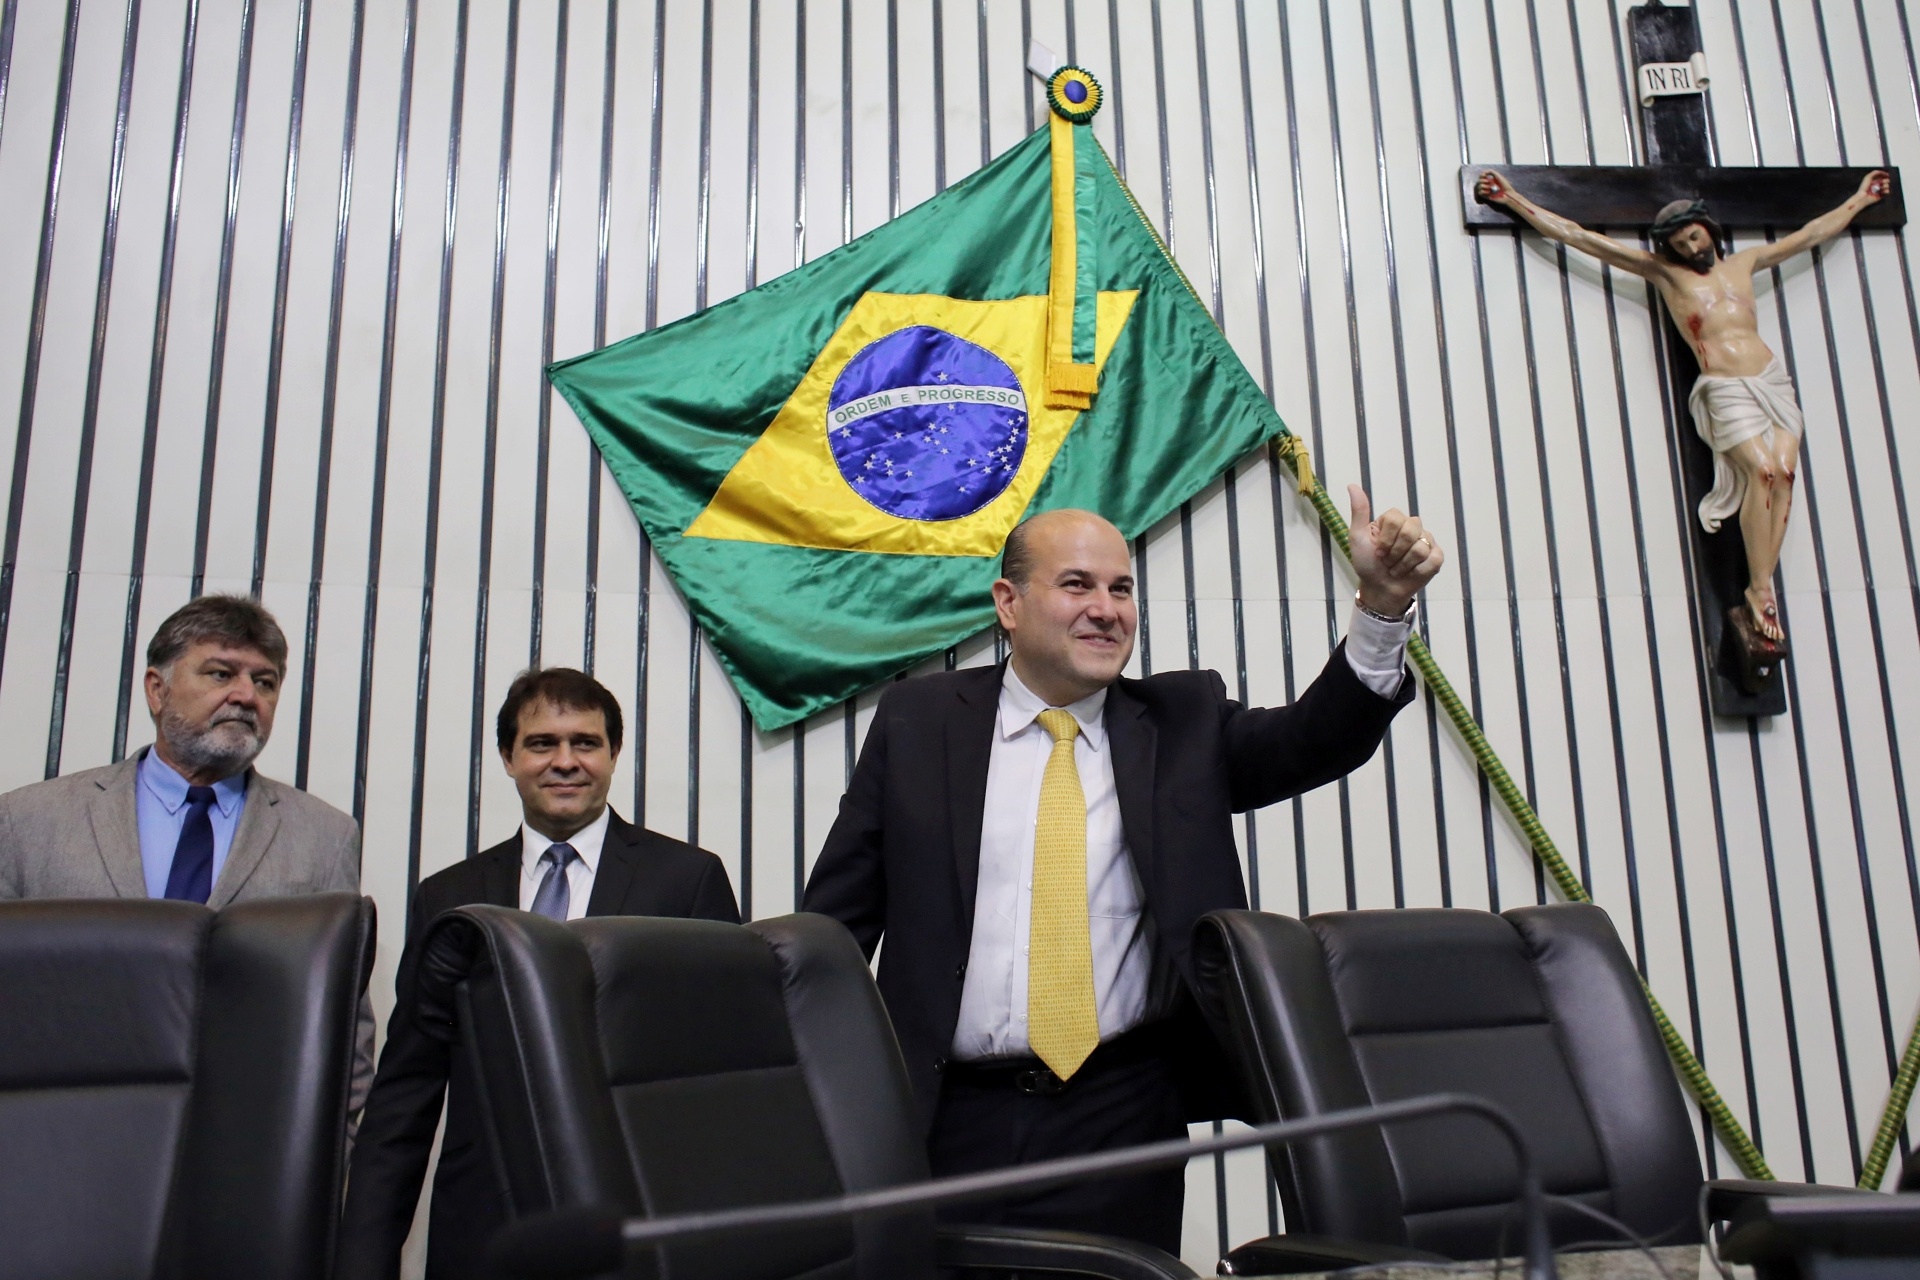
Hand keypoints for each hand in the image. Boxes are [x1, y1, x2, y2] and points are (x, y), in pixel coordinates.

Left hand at [1348, 484, 1443, 617]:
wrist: (1379, 588)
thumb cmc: (1367, 563)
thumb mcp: (1357, 538)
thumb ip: (1359, 512)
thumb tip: (1352, 485)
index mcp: (1394, 519)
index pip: (1395, 518)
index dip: (1385, 539)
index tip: (1377, 550)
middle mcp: (1413, 526)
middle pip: (1410, 531)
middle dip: (1394, 553)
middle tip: (1387, 561)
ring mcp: (1426, 541)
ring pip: (1420, 548)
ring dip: (1403, 565)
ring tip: (1397, 568)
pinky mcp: (1436, 557)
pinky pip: (1432, 560)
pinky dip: (1417, 571)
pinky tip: (1411, 573)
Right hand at [1475, 169, 1511, 204]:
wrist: (1507, 194)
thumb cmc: (1504, 185)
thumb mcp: (1498, 176)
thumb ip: (1490, 172)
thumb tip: (1482, 173)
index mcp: (1490, 180)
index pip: (1481, 177)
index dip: (1481, 175)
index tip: (1485, 175)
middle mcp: (1487, 185)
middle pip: (1478, 181)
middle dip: (1482, 180)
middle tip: (1488, 182)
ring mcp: (1486, 191)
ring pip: (1478, 187)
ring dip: (1483, 186)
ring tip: (1490, 187)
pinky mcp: (1486, 196)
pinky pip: (1480, 193)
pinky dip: (1483, 191)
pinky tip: (1489, 192)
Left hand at [1861, 169, 1891, 201]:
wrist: (1863, 197)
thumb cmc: (1864, 187)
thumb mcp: (1868, 177)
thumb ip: (1875, 172)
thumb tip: (1882, 172)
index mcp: (1874, 180)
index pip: (1882, 176)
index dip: (1885, 175)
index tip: (1887, 175)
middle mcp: (1878, 185)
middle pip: (1887, 180)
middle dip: (1885, 181)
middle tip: (1880, 183)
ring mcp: (1880, 190)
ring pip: (1887, 185)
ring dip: (1885, 186)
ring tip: (1880, 188)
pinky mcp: (1881, 195)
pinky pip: (1888, 191)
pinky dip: (1886, 191)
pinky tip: (1881, 191)